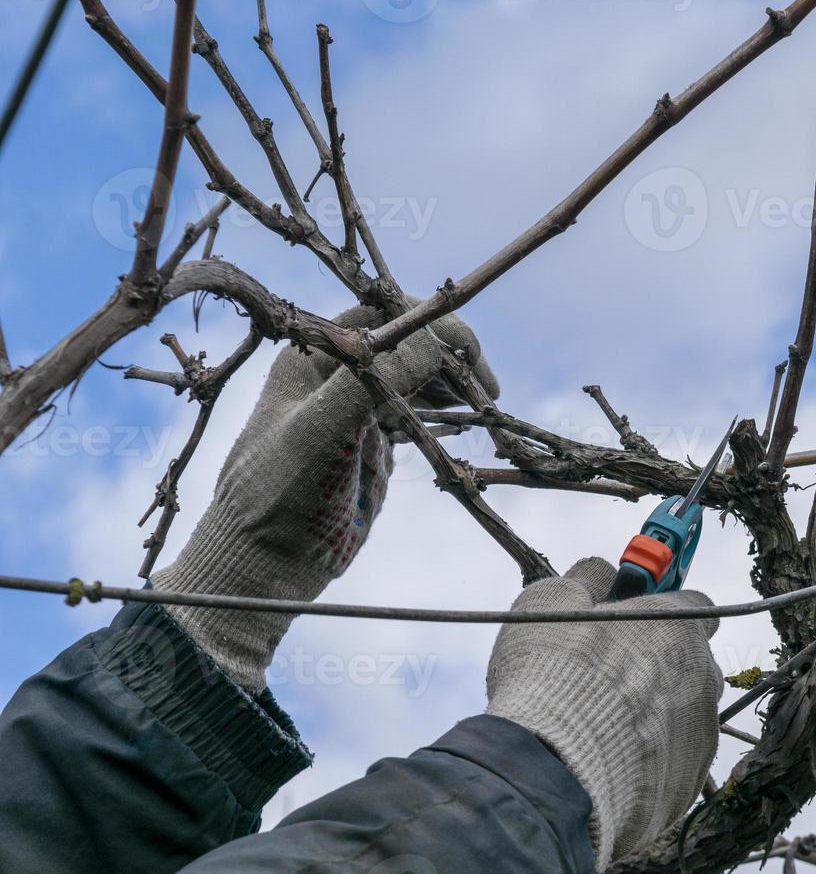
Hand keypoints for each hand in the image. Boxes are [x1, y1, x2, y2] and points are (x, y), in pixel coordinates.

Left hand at [152, 303, 496, 693]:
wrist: (269, 559)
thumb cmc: (280, 494)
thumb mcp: (321, 432)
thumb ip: (372, 382)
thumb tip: (430, 344)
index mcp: (312, 356)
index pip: (380, 314)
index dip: (428, 323)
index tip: (468, 352)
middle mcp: (336, 372)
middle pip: (407, 340)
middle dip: (451, 356)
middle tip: (487, 388)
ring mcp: (357, 404)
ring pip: (418, 375)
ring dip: (455, 383)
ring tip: (486, 405)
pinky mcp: (373, 439)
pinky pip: (418, 410)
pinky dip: (448, 411)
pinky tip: (470, 420)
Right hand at [484, 557, 722, 869]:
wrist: (556, 770)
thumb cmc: (553, 676)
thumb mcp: (551, 601)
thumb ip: (587, 578)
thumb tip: (603, 571)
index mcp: (679, 626)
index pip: (695, 605)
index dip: (661, 612)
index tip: (631, 622)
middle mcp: (704, 676)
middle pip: (690, 665)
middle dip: (656, 670)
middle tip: (606, 683)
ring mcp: (702, 734)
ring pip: (683, 718)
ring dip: (652, 720)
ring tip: (599, 732)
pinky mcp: (689, 783)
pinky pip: (671, 765)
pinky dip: (647, 765)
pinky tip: (607, 766)